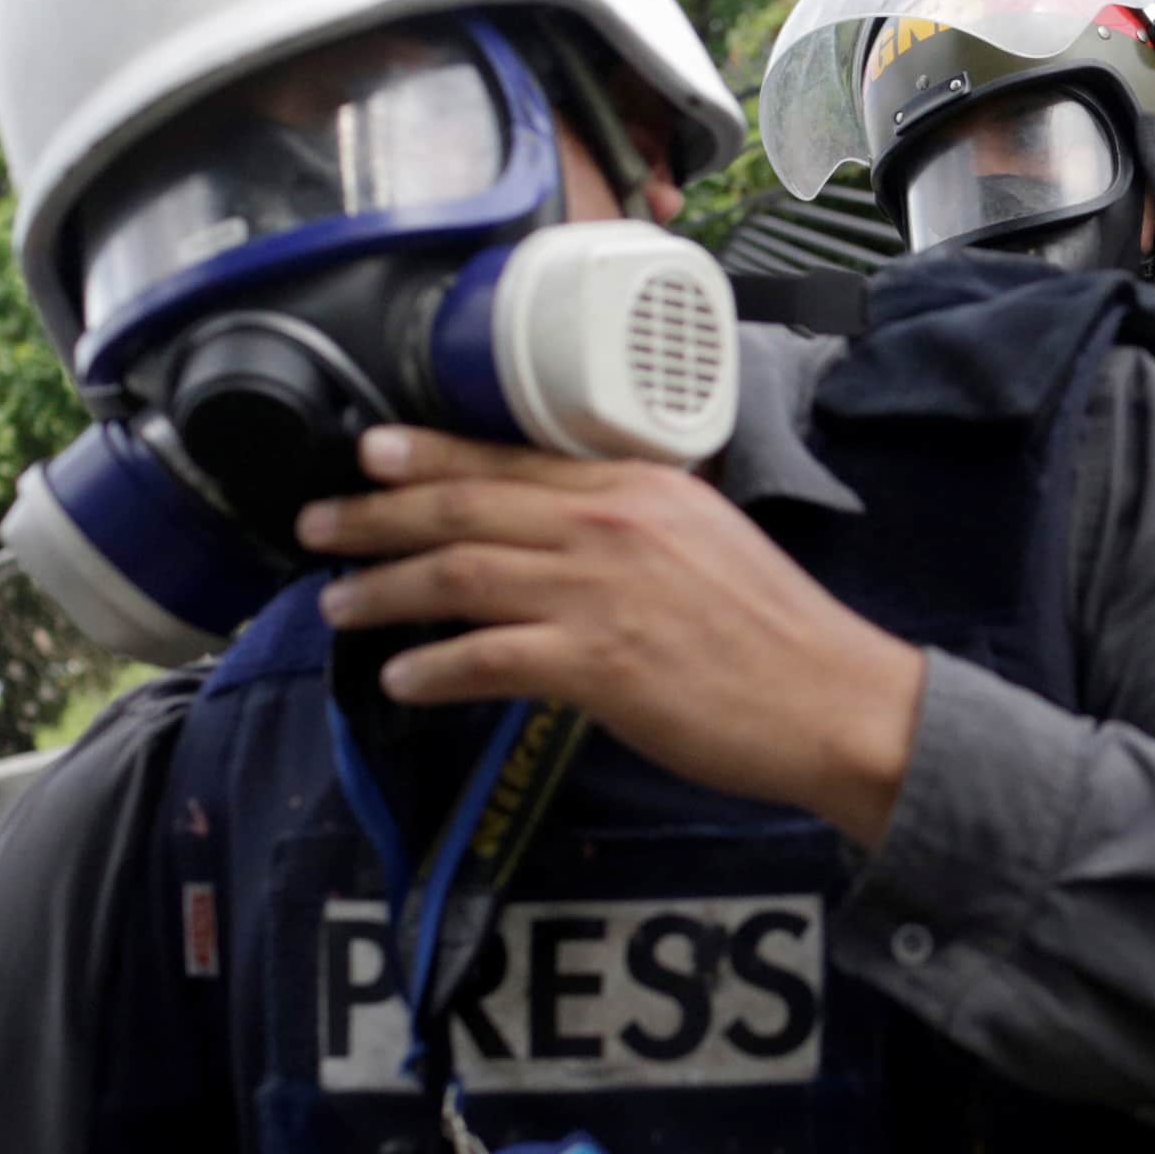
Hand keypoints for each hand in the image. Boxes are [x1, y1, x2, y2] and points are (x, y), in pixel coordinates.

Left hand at [300, 428, 925, 847]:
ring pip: (461, 573)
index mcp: (642, 486)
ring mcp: (601, 593)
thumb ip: (636, 525)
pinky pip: (487, 656)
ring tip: (338, 603)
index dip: (431, 454)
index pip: (513, 458)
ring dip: (386, 588)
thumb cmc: (781, 635)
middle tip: (319, 523)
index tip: (371, 452)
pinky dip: (432, 666)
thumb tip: (563, 534)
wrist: (835, 702)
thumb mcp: (708, 541)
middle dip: (378, 514)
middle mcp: (612, 526)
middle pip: (467, 506)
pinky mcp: (598, 664)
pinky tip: (399, 677)